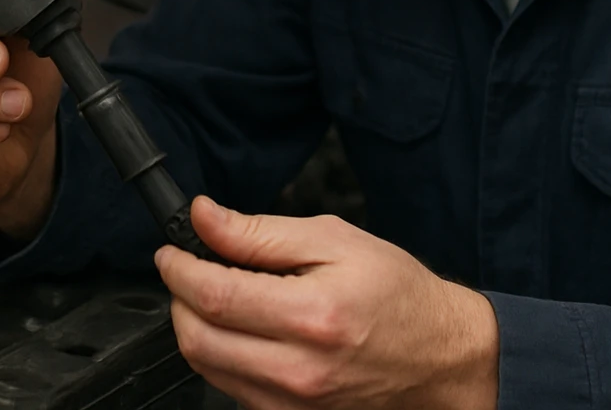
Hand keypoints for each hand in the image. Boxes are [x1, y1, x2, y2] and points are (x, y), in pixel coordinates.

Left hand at [155, 198, 498, 409]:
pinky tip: (242, 331)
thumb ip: (260, 233)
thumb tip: (205, 218)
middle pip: (198, 339)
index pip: (214, 295)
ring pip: (207, 368)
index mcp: (312, 315)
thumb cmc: (396, 294)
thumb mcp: (333, 241)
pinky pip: (232, 390)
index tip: (171, 252)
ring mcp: (294, 403)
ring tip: (218, 297)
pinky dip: (222, 356)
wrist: (439, 355)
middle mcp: (300, 369)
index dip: (178, 269)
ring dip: (196, 328)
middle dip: (179, 299)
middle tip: (189, 271)